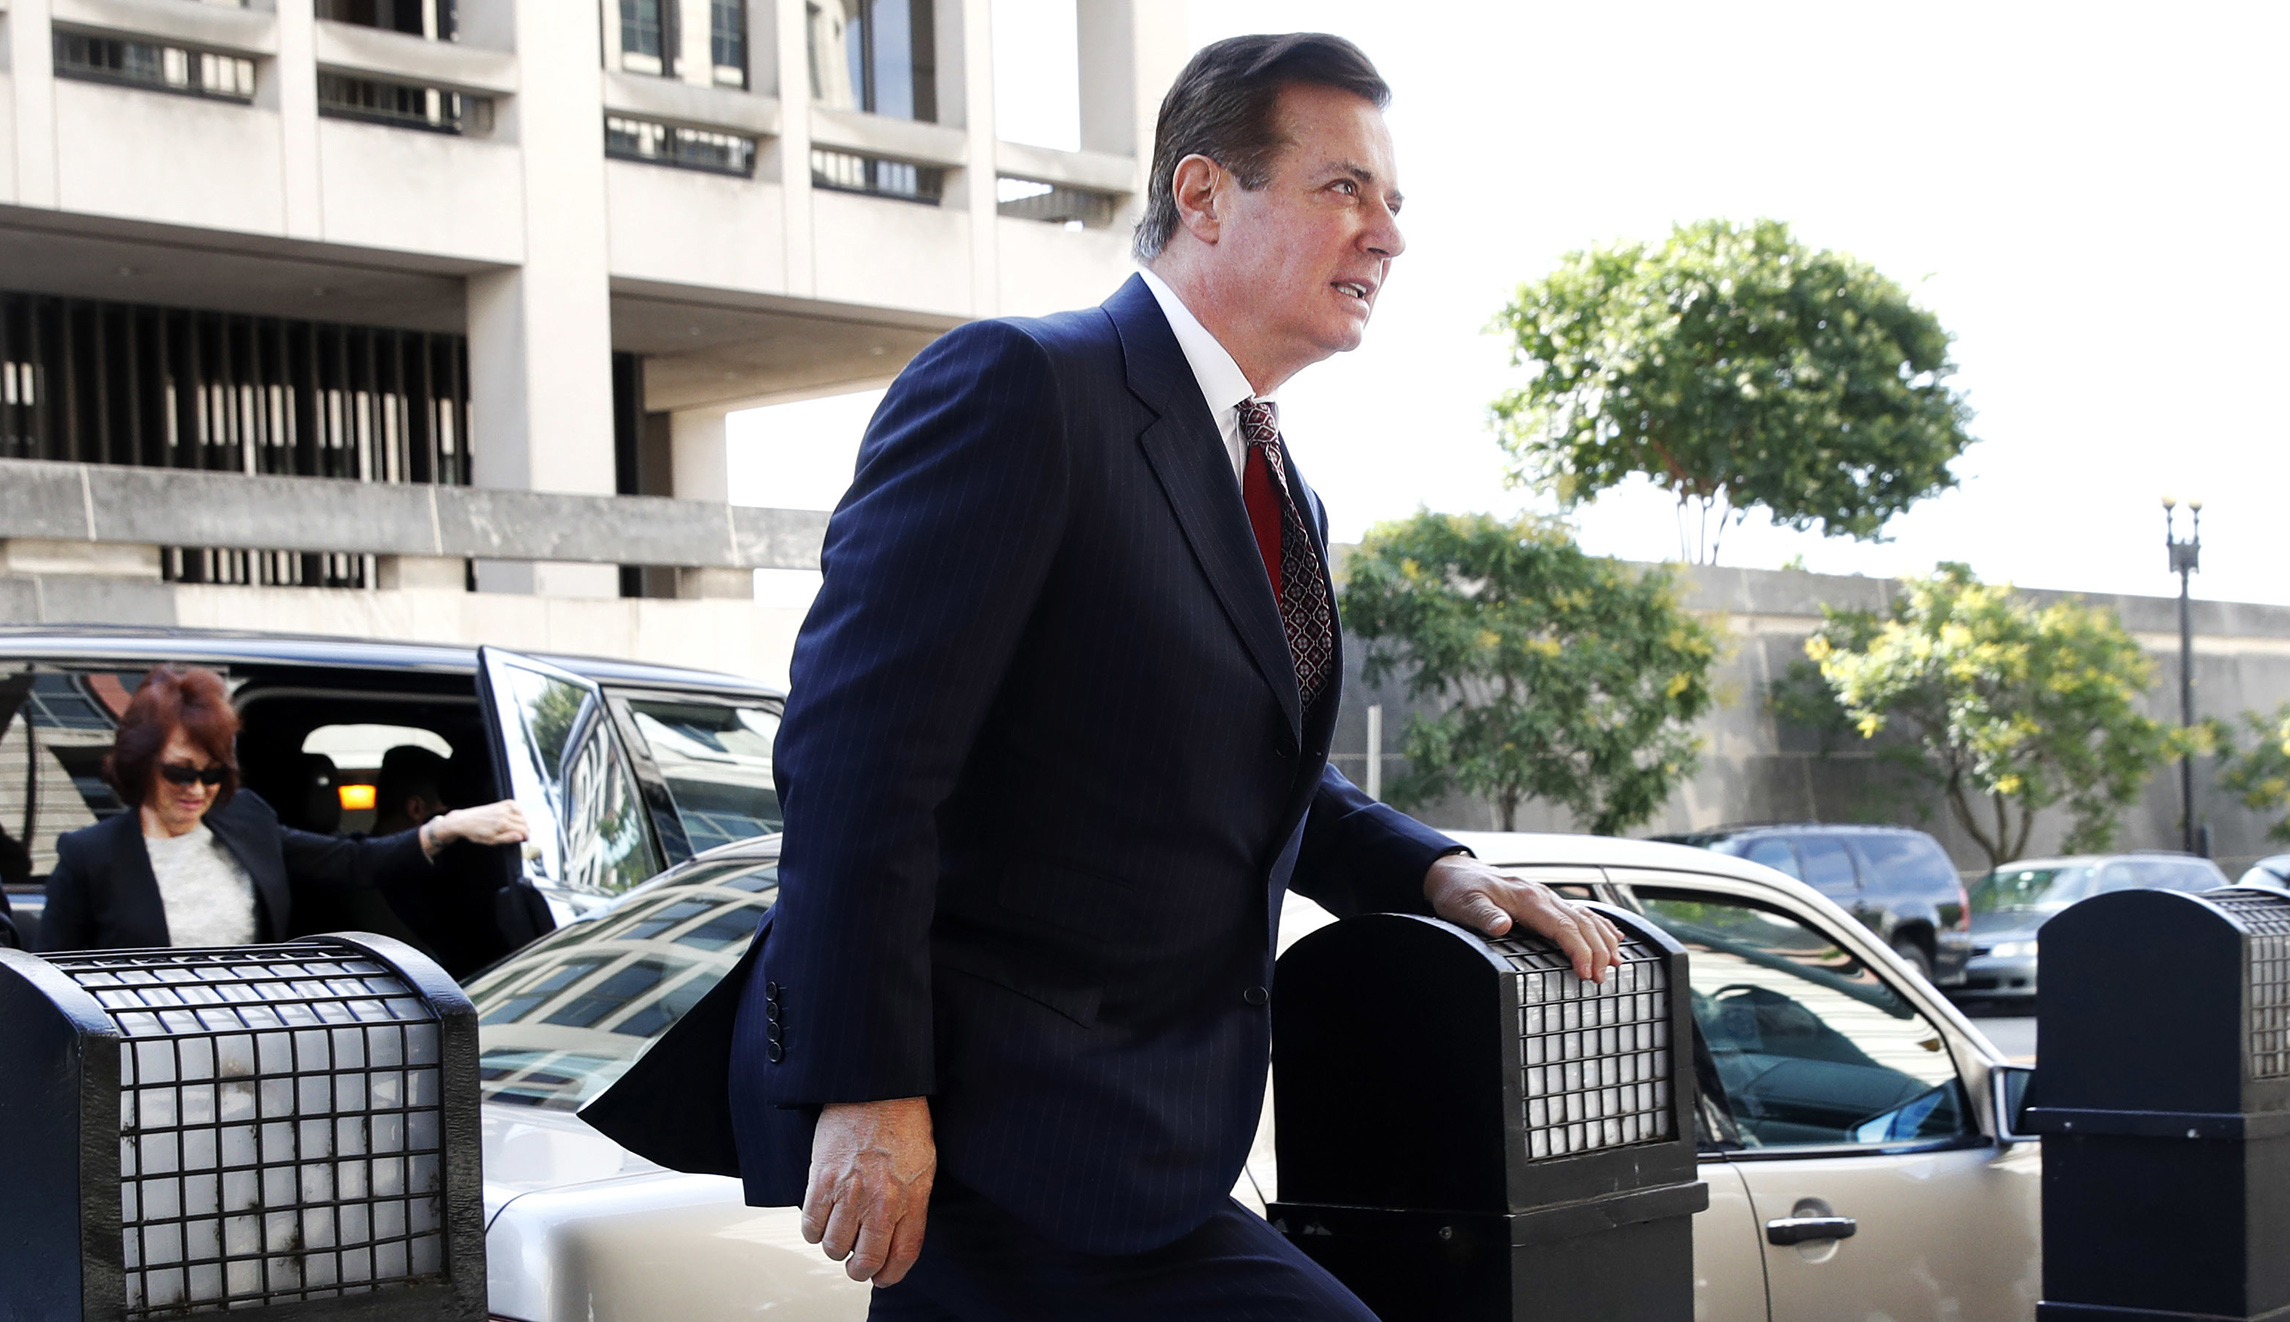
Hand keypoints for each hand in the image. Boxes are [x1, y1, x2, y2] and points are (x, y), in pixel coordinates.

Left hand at [422, 800, 529, 856]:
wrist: (463, 821)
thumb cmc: (475, 833)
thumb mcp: (491, 841)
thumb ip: (507, 838)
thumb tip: (521, 837)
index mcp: (502, 825)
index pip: (523, 830)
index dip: (527, 836)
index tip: (526, 840)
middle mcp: (503, 814)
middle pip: (524, 822)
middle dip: (525, 829)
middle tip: (522, 836)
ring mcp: (501, 808)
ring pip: (521, 813)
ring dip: (522, 821)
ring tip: (517, 827)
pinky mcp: (499, 804)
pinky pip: (514, 804)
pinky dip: (518, 809)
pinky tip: (516, 815)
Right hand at [804, 1097, 934, 1285]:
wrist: (877, 1087)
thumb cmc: (903, 1122)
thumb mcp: (924, 1165)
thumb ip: (914, 1204)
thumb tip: (899, 1237)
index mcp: (912, 1197)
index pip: (903, 1254)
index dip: (891, 1274)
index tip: (883, 1278)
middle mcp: (881, 1199)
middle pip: (868, 1260)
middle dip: (860, 1270)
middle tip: (857, 1266)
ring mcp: (850, 1190)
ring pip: (835, 1247)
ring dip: (836, 1248)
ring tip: (840, 1235)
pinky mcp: (822, 1178)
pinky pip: (810, 1224)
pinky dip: (813, 1230)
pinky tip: (821, 1220)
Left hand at [1424, 854, 1623, 981]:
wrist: (1453, 872)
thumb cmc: (1458, 890)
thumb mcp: (1464, 905)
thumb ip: (1484, 916)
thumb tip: (1502, 926)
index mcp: (1527, 898)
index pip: (1563, 926)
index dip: (1579, 950)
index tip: (1586, 972)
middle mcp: (1542, 896)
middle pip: (1581, 923)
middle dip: (1597, 951)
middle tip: (1601, 978)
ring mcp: (1545, 897)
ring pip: (1585, 917)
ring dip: (1603, 940)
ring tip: (1616, 964)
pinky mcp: (1543, 901)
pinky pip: (1579, 911)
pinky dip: (1600, 925)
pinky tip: (1613, 936)